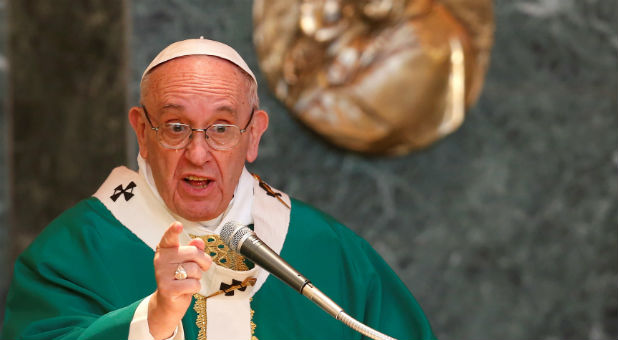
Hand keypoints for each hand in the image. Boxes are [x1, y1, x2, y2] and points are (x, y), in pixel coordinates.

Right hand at [148, 222, 210, 339]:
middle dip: (203, 262)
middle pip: (193, 253)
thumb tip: (199, 242)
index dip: (173, 230)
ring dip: (197, 277)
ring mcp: (162, 274)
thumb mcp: (188, 262)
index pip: (169, 237)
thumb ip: (194, 250)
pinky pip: (193, 284)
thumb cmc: (181, 278)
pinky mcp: (167, 288)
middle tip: (198, 269)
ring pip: (195, 269)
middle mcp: (161, 259)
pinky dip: (195, 288)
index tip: (178, 225)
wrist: (169, 302)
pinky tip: (186, 289)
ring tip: (188, 280)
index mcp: (165, 249)